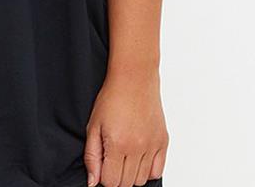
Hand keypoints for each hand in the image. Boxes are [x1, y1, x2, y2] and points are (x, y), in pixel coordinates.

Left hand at [84, 69, 167, 186]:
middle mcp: (137, 147)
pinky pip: (158, 171)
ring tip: (125, 156)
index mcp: (117, 143)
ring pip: (142, 180)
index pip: (111, 182)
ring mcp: (152, 145)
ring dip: (132, 174)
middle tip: (113, 159)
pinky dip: (148, 169)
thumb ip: (91, 156)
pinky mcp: (163, 141)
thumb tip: (93, 182)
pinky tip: (139, 156)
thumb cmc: (112, 97)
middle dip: (117, 176)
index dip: (104, 175)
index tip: (103, 164)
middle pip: (126, 184)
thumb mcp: (93, 125)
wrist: (134, 77)